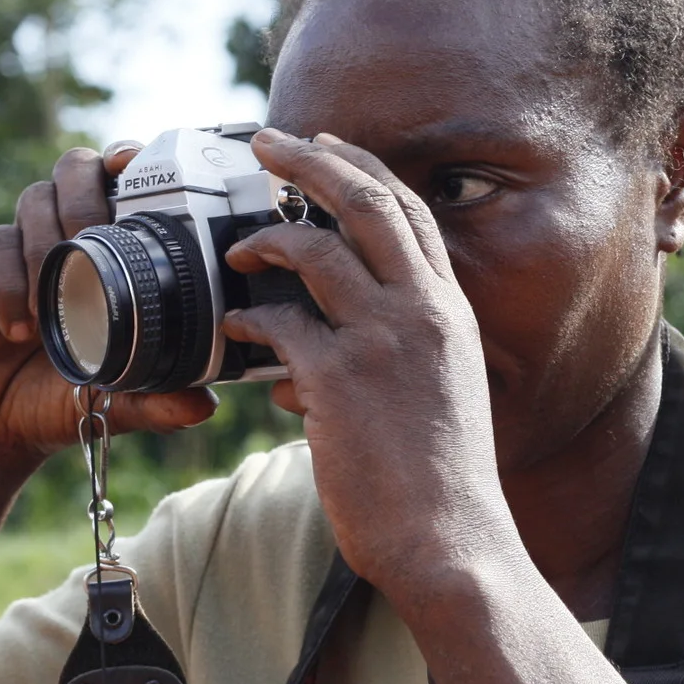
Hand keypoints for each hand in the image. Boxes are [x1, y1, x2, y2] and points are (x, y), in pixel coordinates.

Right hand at [0, 143, 217, 457]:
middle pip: (76, 167)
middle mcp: (69, 234)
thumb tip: (206, 406)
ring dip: (47, 243)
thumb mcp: (120, 400)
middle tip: (89, 240)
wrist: (1, 423)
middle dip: (85, 193)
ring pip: (34, 199)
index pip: (123, 180)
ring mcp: (25, 245)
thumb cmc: (68, 395)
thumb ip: (158, 399)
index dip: (129, 159)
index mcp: (114, 248)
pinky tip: (21, 328)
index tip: (134, 164)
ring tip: (54, 302)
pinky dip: (12, 284)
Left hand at [221, 128, 519, 600]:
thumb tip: (330, 346)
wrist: (452, 543)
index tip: (329, 145)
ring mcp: (382, 342)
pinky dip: (247, 318)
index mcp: (452, 312)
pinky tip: (231, 328)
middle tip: (265, 140)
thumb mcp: (445, 396)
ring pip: (316, 248)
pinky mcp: (339, 380)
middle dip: (312, 160)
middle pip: (367, 203)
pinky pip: (278, 323)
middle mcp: (423, 313)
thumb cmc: (445, 486)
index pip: (411, 214)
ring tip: (235, 248)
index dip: (365, 170)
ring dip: (266, 237)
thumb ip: (406, 355)